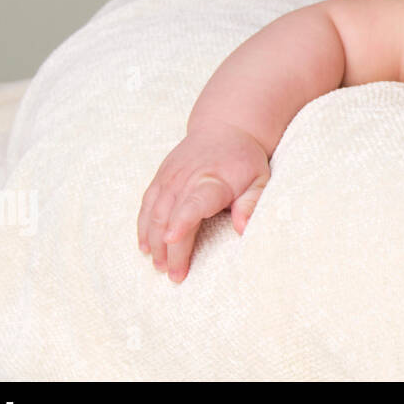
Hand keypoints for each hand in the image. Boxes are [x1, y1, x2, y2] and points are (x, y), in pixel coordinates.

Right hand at [137, 120, 270, 282]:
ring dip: (154, 242)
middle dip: (169, 249)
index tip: (172, 240)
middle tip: (175, 275)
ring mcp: (168, 178)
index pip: (192, 203)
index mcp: (211, 180)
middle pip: (170, 217)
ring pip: (153, 214)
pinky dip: (143, 227)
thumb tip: (243, 229)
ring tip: (159, 267)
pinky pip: (146, 205)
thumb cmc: (245, 160)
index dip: (181, 222)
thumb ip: (252, 203)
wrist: (225, 128)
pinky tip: (145, 247)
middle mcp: (185, 179)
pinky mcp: (159, 178)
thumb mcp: (259, 179)